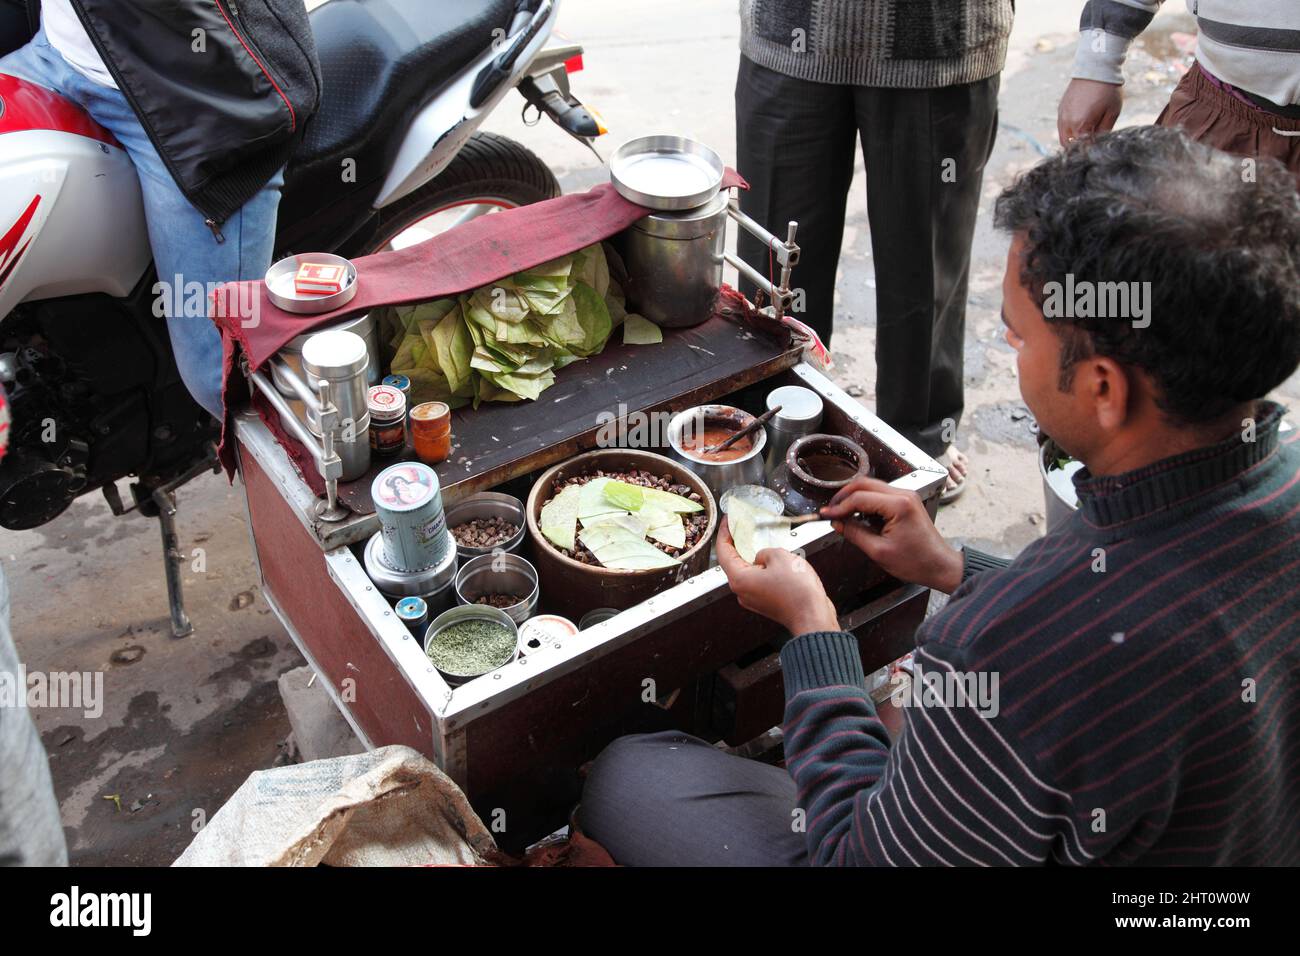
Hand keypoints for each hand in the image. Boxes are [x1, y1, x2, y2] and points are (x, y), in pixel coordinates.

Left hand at [716, 518, 838, 635]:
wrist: (813, 616)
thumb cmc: (798, 592)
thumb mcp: (780, 556)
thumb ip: (765, 551)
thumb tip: (762, 557)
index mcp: (739, 579)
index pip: (723, 551)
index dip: (725, 533)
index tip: (728, 521)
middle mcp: (743, 591)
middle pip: (734, 562)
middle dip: (739, 544)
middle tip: (743, 527)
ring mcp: (754, 599)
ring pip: (749, 572)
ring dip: (754, 557)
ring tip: (763, 542)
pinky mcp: (766, 602)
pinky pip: (760, 580)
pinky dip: (764, 569)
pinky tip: (776, 561)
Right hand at [818, 477, 962, 593]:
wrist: (939, 565)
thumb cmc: (916, 562)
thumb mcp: (879, 551)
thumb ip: (855, 533)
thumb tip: (837, 524)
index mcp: (899, 505)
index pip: (860, 498)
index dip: (839, 507)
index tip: (826, 515)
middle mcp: (903, 494)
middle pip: (864, 484)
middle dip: (844, 497)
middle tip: (831, 511)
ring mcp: (906, 496)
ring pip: (871, 487)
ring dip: (854, 498)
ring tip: (841, 514)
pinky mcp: (906, 501)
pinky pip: (880, 494)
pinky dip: (865, 501)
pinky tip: (856, 515)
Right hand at [1057, 77, 1122, 146]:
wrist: (1095, 68)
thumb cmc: (1107, 90)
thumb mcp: (1112, 113)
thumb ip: (1104, 132)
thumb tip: (1098, 143)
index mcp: (1081, 125)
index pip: (1082, 148)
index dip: (1090, 151)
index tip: (1097, 150)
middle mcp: (1067, 122)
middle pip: (1069, 146)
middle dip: (1079, 148)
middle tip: (1091, 145)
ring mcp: (1062, 115)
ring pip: (1063, 138)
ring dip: (1073, 140)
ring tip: (1086, 135)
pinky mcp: (1061, 109)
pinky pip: (1062, 127)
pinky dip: (1069, 130)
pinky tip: (1080, 125)